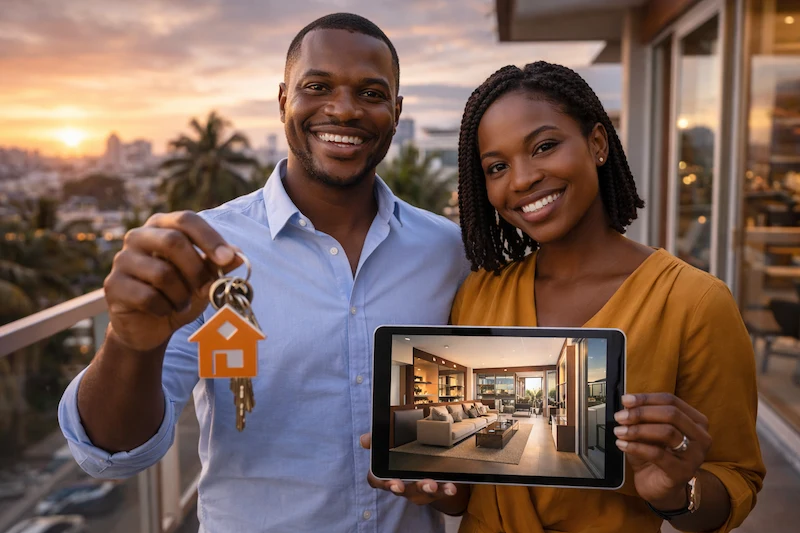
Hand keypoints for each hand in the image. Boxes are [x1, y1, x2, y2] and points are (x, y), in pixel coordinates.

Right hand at [103, 211, 240, 351]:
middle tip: (206, 289)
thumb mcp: (204, 278)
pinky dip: (164, 308)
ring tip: (181, 303)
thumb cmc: (179, 294)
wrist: (150, 326)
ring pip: (162, 273)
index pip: (187, 220)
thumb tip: (238, 255)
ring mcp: (122, 259)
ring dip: (181, 295)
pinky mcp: (112, 285)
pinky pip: (148, 297)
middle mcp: (138, 236)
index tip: (227, 259)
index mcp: (162, 226)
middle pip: (173, 241)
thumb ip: (218, 265)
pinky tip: (164, 311)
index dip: (209, 238)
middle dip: (197, 270)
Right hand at [359, 433, 456, 504]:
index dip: (381, 482)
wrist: (426, 467)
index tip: (389, 481)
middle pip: (399, 489)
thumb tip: (365, 439)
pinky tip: (452, 486)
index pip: (377, 480)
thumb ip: (378, 440)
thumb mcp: (390, 446)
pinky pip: (440, 492)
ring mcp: (418, 490)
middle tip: (401, 485)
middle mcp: (402, 485)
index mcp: (388, 475)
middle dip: (400, 488)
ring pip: (420, 493)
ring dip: (425, 488)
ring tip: (432, 483)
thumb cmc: (403, 456)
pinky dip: (446, 489)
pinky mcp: (436, 490)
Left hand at [614, 393, 710, 510]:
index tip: (625, 400)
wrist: (658, 487)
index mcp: (696, 421)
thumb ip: (643, 416)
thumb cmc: (654, 454)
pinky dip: (636, 447)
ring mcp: (695, 456)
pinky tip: (622, 444)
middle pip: (671, 414)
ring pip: (667, 432)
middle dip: (641, 413)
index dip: (646, 398)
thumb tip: (627, 403)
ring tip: (619, 431)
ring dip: (638, 429)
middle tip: (620, 416)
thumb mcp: (649, 431)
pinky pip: (657, 454)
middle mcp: (702, 437)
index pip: (671, 401)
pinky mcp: (682, 472)